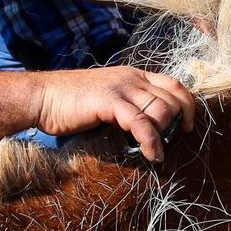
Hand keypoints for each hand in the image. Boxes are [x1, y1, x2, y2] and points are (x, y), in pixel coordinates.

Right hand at [34, 66, 196, 160]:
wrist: (42, 96)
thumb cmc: (70, 102)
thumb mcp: (107, 97)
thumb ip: (127, 105)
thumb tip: (147, 126)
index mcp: (133, 74)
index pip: (174, 84)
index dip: (188, 104)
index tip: (188, 125)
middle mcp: (132, 78)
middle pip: (173, 97)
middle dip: (180, 121)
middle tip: (174, 140)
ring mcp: (121, 88)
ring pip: (162, 109)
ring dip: (165, 133)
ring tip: (157, 150)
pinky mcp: (110, 102)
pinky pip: (141, 123)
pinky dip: (152, 142)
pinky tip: (153, 155)